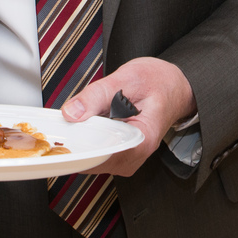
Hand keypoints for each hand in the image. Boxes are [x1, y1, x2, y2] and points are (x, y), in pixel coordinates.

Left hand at [61, 57, 194, 176]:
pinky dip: (87, 139)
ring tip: (79, 119)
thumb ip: (97, 95)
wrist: (173, 85)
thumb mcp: (128, 78)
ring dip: (80, 140)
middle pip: (94, 159)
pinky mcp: (120, 153)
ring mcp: (127, 157)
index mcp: (142, 140)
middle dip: (77, 141)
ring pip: (92, 158)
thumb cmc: (159, 82)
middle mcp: (135, 155)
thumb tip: (71, 112)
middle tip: (67, 120)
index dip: (79, 145)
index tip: (64, 133)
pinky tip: (86, 124)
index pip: (102, 155)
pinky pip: (96, 152)